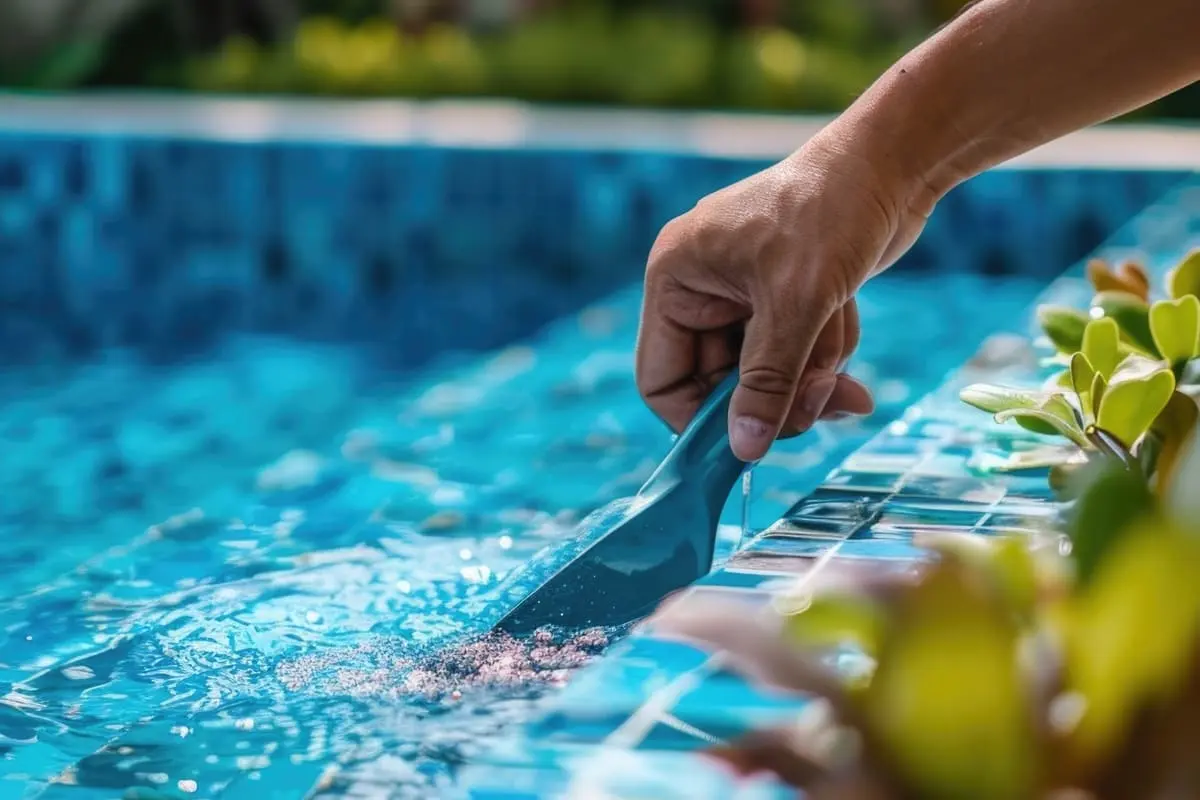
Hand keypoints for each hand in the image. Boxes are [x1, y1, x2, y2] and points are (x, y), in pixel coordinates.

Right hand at [635, 133, 931, 461]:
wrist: (893, 163)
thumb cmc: (832, 213)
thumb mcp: (796, 304)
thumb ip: (766, 382)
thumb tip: (743, 451)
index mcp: (676, 279)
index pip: (662, 379)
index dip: (700, 419)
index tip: (748, 444)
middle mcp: (700, 288)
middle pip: (723, 384)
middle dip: (779, 393)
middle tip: (826, 400)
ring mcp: (742, 294)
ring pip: (767, 374)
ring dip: (811, 368)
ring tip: (842, 334)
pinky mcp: (782, 296)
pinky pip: (795, 352)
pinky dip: (825, 345)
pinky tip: (848, 312)